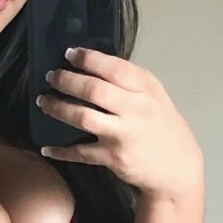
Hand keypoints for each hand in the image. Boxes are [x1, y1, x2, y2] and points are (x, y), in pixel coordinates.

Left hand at [36, 46, 203, 202]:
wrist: (178, 168)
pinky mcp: (114, 158)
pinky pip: (80, 153)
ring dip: (57, 108)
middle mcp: (136, 109)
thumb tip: (92, 66)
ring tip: (44, 102)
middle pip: (93, 90)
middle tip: (51, 76)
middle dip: (66, 81)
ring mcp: (124, 134)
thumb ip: (129, 82)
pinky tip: (47, 148)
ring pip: (83, 117)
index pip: (114, 67)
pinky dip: (60, 151)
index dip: (88, 59)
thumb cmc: (161, 127)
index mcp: (146, 88)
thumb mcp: (154, 97)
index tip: (69, 54)